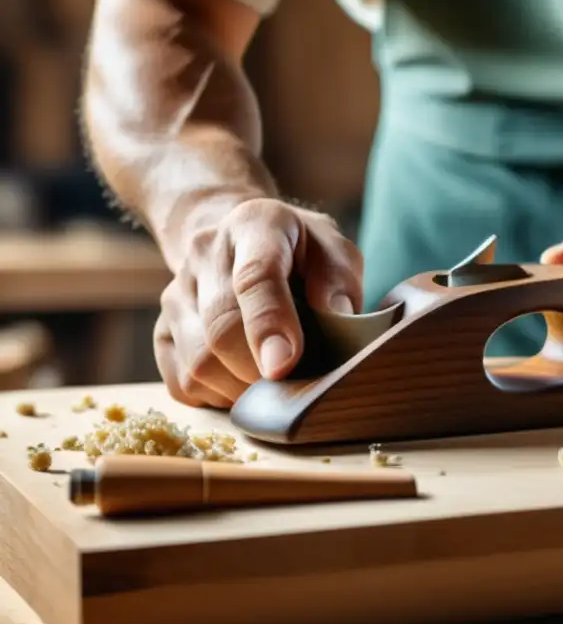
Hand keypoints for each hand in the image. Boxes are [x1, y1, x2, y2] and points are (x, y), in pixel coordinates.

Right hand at [154, 198, 362, 407]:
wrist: (234, 238)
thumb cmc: (297, 251)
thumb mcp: (331, 247)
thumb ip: (340, 278)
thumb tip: (338, 316)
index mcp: (254, 226)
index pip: (255, 278)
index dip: (269, 324)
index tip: (284, 364)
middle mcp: (204, 256)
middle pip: (222, 330)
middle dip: (261, 372)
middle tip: (296, 387)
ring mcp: (175, 294)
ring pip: (199, 364)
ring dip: (242, 390)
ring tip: (275, 385)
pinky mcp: (162, 332)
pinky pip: (183, 383)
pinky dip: (219, 397)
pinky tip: (244, 382)